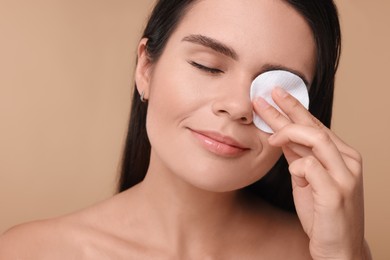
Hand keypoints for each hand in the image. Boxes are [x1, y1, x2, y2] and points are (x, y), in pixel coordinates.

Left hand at [253, 87, 369, 259]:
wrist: (339, 247)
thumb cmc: (322, 213)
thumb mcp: (306, 179)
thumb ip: (298, 157)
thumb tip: (281, 136)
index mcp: (341, 156)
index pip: (315, 126)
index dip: (294, 109)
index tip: (275, 96)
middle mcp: (347, 161)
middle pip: (314, 126)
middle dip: (288, 108)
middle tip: (267, 94)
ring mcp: (344, 176)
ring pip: (317, 139)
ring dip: (289, 132)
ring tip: (271, 135)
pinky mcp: (336, 193)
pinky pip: (311, 167)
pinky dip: (297, 166)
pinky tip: (292, 171)